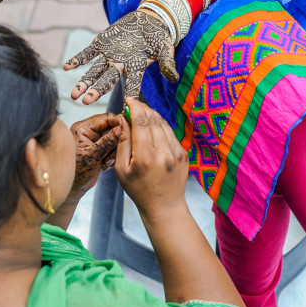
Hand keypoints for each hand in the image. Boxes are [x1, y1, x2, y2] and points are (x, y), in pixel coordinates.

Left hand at [64, 9, 177, 102]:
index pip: (133, 84)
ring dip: (84, 81)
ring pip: (94, 71)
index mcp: (136, 67)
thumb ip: (167, 62)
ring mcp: (109, 55)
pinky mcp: (101, 43)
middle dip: (96, 91)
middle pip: (107, 81)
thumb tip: (174, 77)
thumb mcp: (165, 48)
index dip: (130, 94)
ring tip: (73, 94)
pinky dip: (78, 59)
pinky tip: (66, 67)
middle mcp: (120, 65)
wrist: (148, 21)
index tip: (125, 106)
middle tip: (85, 102)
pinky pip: (87, 53)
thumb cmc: (159, 37)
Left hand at [70, 113, 120, 196]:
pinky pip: (113, 146)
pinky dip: (113, 155)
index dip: (118, 122)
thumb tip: (121, 129)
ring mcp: (95, 140)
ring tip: (106, 162)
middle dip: (116, 141)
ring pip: (115, 138)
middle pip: (112, 127)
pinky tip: (104, 165)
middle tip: (115, 152)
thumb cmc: (76, 173)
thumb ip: (107, 142)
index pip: (105, 118)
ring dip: (114, 150)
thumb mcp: (92, 157)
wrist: (74, 189)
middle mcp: (88, 131)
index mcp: (82, 128)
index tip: (128, 129)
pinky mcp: (100, 148)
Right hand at [114, 99, 187, 220]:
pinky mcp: (183, 153)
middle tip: (133, 104)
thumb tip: (123, 119)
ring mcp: (176, 152)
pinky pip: (170, 133)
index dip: (134, 107)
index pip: (141, 122)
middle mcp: (163, 152)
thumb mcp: (122, 169)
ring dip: (152, 115)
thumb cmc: (139, 190)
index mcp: (146, 157)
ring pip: (163, 124)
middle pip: (153, 120)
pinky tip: (152, 126)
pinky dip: (161, 125)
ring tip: (141, 113)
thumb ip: (123, 142)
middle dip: (142, 108)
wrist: (164, 206)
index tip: (129, 100)